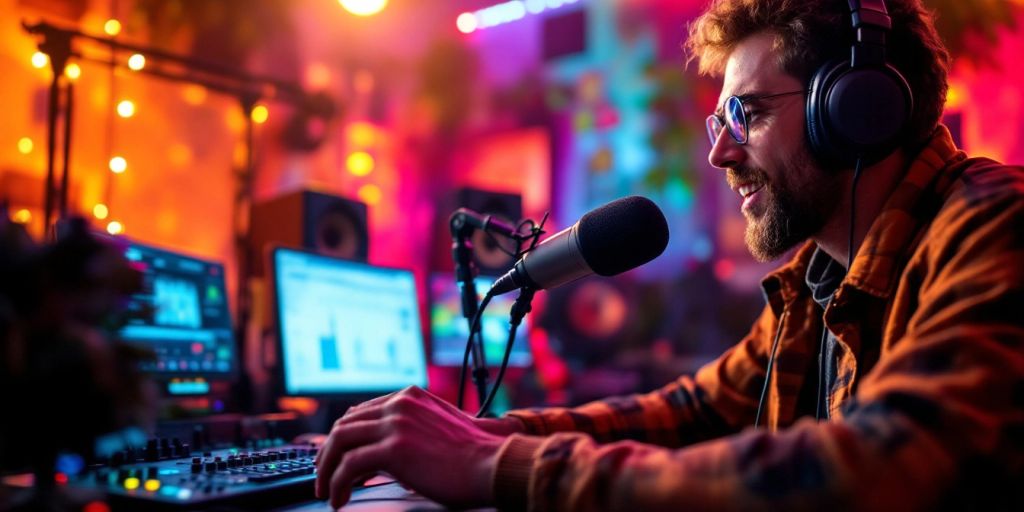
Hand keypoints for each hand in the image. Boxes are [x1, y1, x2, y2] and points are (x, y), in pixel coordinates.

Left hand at [315, 386, 506, 508]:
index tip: (336, 456)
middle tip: (323, 476)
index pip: (361, 411)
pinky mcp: (392, 448)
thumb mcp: (442, 430)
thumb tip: (393, 458)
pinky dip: (337, 484)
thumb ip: (416, 432)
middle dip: (327, 453)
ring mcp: (394, 424)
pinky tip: (340, 499)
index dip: (344, 436)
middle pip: (345, 424)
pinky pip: (348, 466)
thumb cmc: (477, 457)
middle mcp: (399, 404)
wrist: (495, 464)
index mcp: (410, 397)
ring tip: (326, 491)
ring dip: (326, 470)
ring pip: (339, 442)